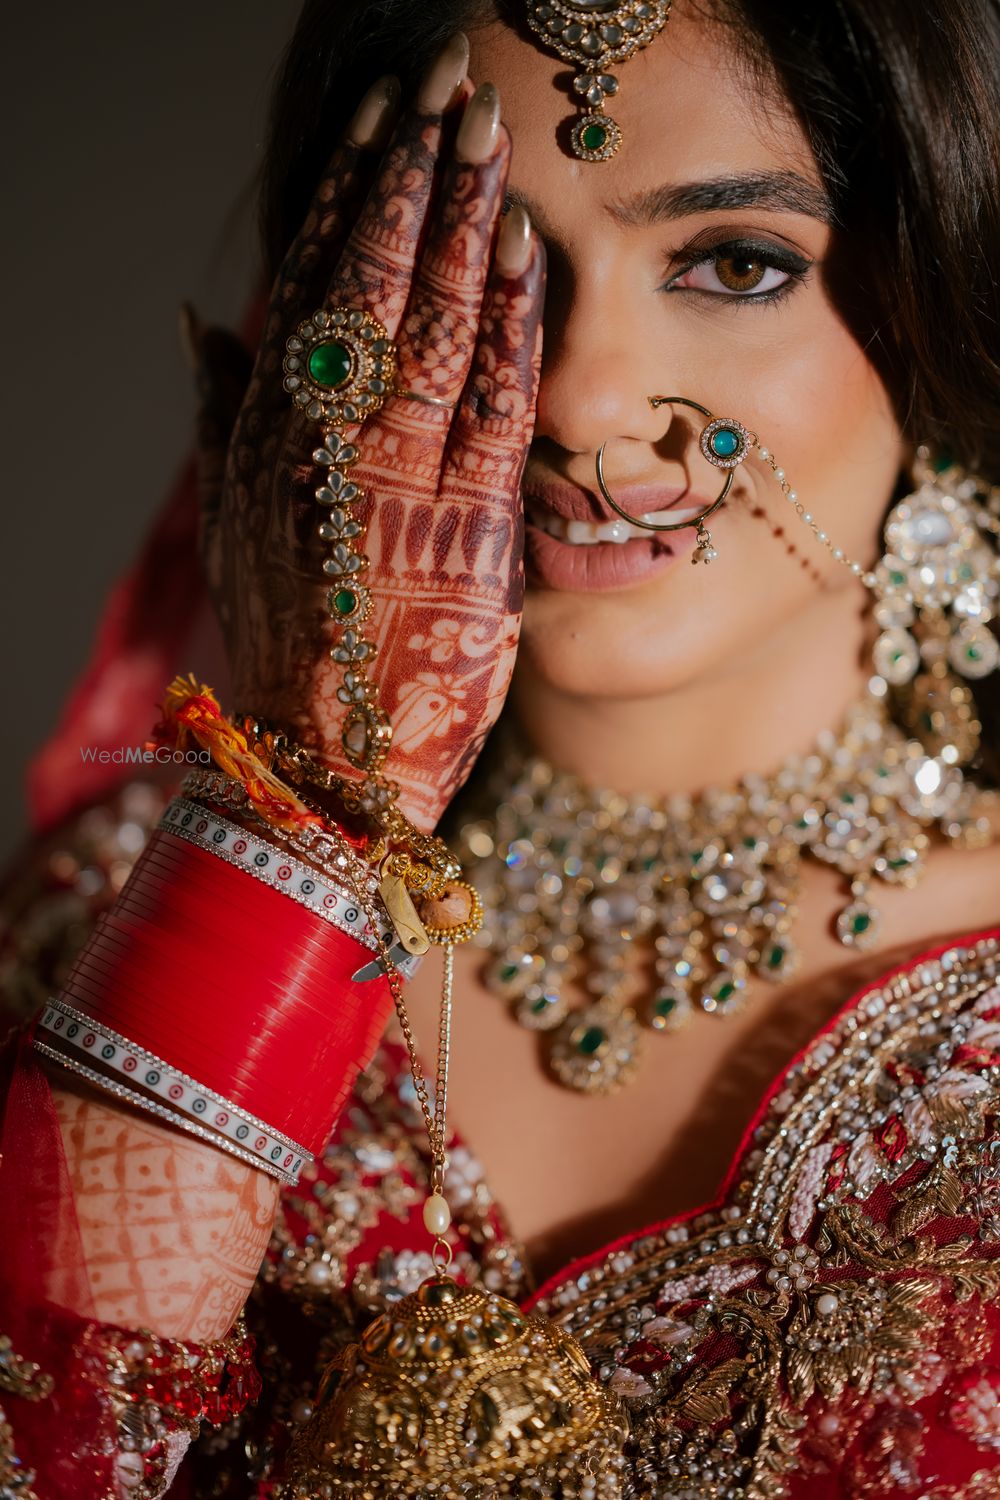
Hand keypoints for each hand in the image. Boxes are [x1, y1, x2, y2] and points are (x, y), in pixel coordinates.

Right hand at [199, 37, 544, 831]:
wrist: (326, 767)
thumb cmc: (288, 648)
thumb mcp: (233, 525)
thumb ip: (223, 415)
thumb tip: (207, 318)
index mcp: (267, 432)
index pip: (314, 284)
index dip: (351, 195)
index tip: (381, 124)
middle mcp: (323, 439)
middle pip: (374, 277)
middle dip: (414, 174)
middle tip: (448, 87)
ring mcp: (395, 476)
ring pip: (432, 320)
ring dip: (463, 217)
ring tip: (487, 133)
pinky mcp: (466, 522)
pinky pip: (491, 398)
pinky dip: (508, 317)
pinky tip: (524, 247)